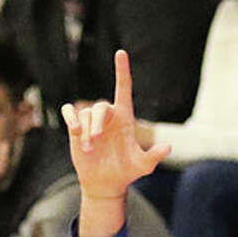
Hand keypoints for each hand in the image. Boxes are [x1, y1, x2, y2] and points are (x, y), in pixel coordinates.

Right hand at [61, 51, 170, 199]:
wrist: (106, 183)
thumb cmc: (126, 172)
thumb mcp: (143, 166)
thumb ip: (154, 156)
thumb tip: (168, 147)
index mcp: (125, 117)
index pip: (123, 88)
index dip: (122, 71)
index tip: (121, 53)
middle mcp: (108, 116)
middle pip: (101, 106)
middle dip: (97, 122)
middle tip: (96, 140)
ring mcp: (91, 120)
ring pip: (85, 114)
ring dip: (86, 131)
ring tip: (89, 149)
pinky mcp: (76, 126)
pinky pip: (69, 111)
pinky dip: (70, 118)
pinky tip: (75, 131)